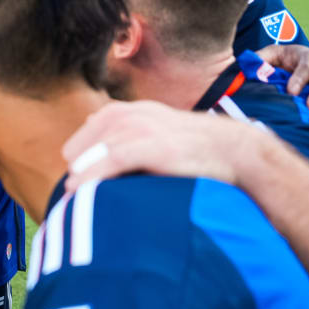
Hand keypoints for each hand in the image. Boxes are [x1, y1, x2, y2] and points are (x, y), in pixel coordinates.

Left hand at [61, 101, 265, 192]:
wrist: (236, 151)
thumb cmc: (195, 151)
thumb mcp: (158, 132)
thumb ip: (129, 135)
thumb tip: (96, 139)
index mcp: (129, 111)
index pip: (87, 133)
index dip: (82, 158)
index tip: (78, 180)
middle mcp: (130, 114)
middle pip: (83, 145)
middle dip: (79, 168)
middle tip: (74, 194)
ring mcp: (140, 128)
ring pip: (93, 154)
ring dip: (80, 176)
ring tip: (72, 197)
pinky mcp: (151, 145)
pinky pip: (109, 161)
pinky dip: (91, 176)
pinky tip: (79, 190)